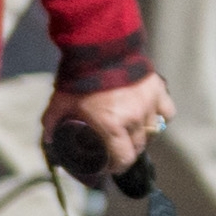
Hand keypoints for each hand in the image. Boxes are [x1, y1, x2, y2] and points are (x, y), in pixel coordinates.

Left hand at [48, 72, 173, 186]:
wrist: (100, 48)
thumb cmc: (79, 77)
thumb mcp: (60, 102)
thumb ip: (52, 122)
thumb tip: (48, 138)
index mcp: (112, 126)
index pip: (124, 158)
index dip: (118, 167)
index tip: (111, 167)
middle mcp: (134, 119)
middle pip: (139, 146)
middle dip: (129, 152)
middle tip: (118, 149)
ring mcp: (149, 105)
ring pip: (154, 132)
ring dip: (143, 136)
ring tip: (133, 133)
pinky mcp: (158, 91)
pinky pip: (167, 113)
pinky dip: (160, 118)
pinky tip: (151, 117)